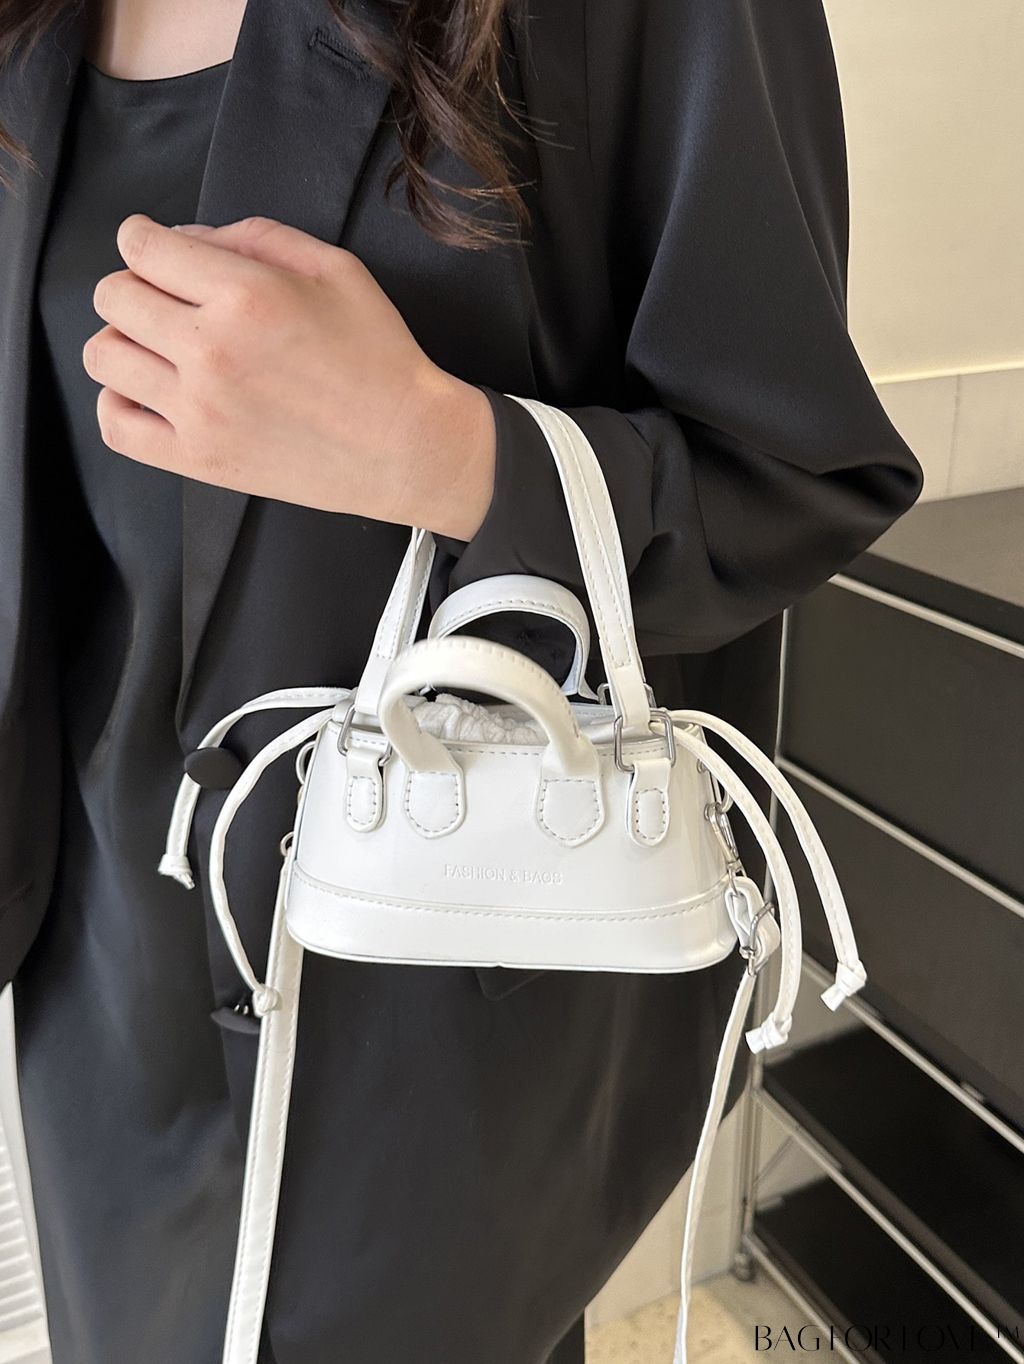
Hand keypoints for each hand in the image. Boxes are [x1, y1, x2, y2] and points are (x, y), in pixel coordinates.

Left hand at [83, 214, 496, 539]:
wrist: (405, 447)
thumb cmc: (379, 356)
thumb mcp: (335, 268)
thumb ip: (255, 236)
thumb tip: (186, 238)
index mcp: (246, 295)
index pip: (140, 247)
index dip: (142, 239)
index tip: (157, 251)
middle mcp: (211, 351)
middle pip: (113, 297)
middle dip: (135, 286)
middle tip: (170, 301)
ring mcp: (199, 411)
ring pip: (103, 357)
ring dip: (125, 342)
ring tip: (162, 350)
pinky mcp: (199, 459)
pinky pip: (114, 426)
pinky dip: (119, 403)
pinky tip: (152, 394)